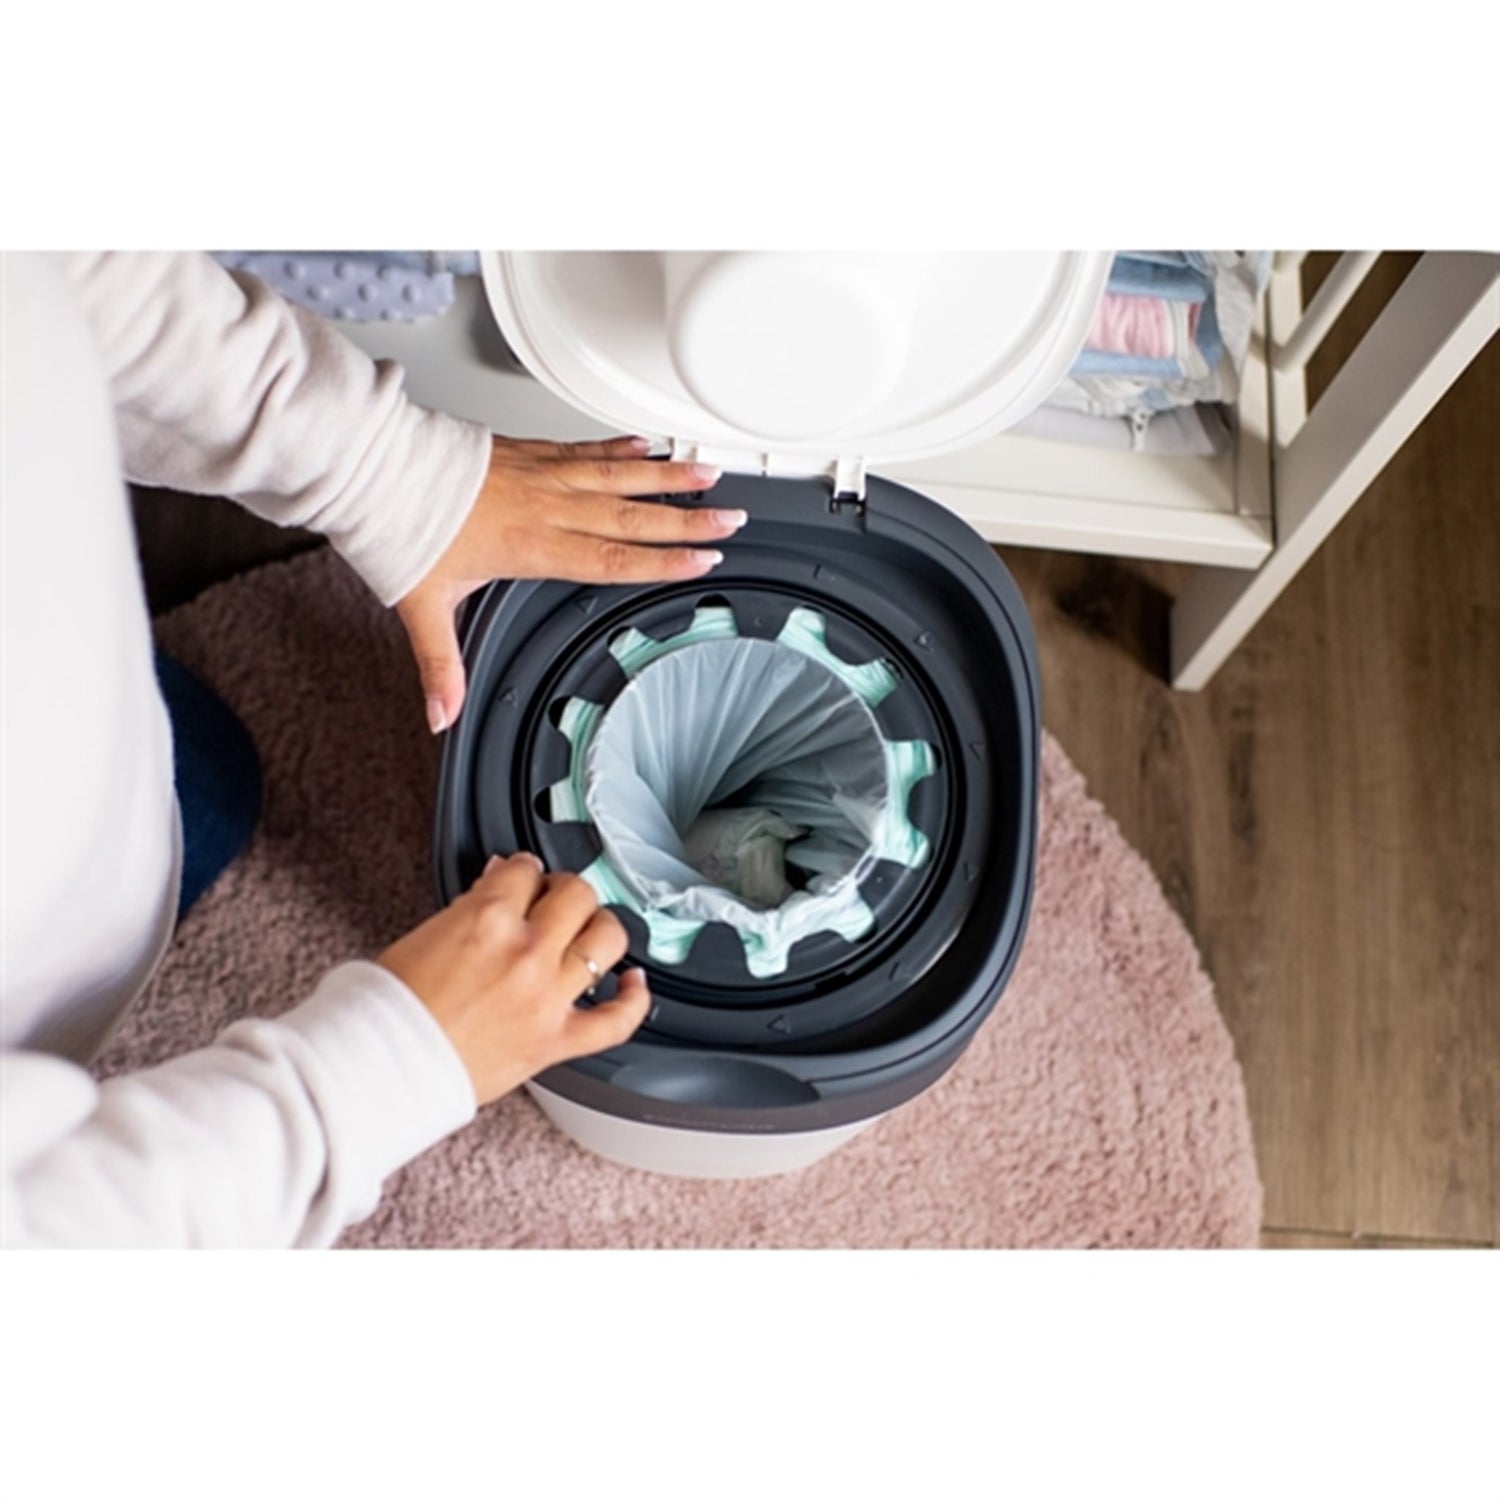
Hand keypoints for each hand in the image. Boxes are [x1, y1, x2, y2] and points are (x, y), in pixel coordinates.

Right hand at [377, 852, 649, 1106]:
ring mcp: (547, 996)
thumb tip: (500, 880)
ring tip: (588, 934)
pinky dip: (634, 1000)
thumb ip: (471, 905)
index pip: (527, 869)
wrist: (380, 1068)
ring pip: (607, 940)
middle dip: (564, 892)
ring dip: (600, 930)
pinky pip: (617, 1020)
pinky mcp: (556, 1041)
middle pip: (576, 894)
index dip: (524, 872)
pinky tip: (633, 983)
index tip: (523, 880)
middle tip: (553, 903)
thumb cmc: (389, 1009)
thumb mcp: (423, 935)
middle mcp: (525, 951)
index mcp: (486, 918)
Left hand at [396, 434, 746, 732]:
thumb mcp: (422, 607)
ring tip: (706, 472)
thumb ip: (440, 666)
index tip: (703, 559)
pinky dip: (620, 447)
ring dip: (667, 474)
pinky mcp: (529, 452)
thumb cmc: (402, 528)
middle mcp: (547, 506)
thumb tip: (442, 714)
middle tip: (730, 516)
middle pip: (631, 515)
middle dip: (686, 519)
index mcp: (532, 546)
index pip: (612, 557)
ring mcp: (542, 474)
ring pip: (618, 474)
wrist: (377, 467)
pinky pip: (587, 449)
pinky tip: (646, 445)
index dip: (661, 560)